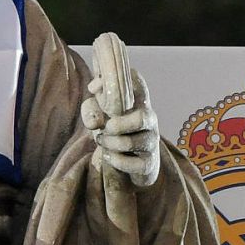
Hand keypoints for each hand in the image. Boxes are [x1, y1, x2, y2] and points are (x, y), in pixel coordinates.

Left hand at [81, 67, 161, 186]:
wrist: (127, 163)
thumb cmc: (112, 131)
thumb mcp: (98, 115)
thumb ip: (92, 105)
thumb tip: (94, 91)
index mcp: (139, 102)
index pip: (139, 85)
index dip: (128, 80)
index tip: (106, 87)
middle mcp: (150, 120)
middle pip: (143, 118)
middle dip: (118, 125)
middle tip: (105, 128)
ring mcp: (152, 142)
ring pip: (132, 142)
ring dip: (110, 143)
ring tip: (101, 141)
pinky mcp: (149, 164)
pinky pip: (132, 164)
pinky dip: (115, 160)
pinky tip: (108, 155)